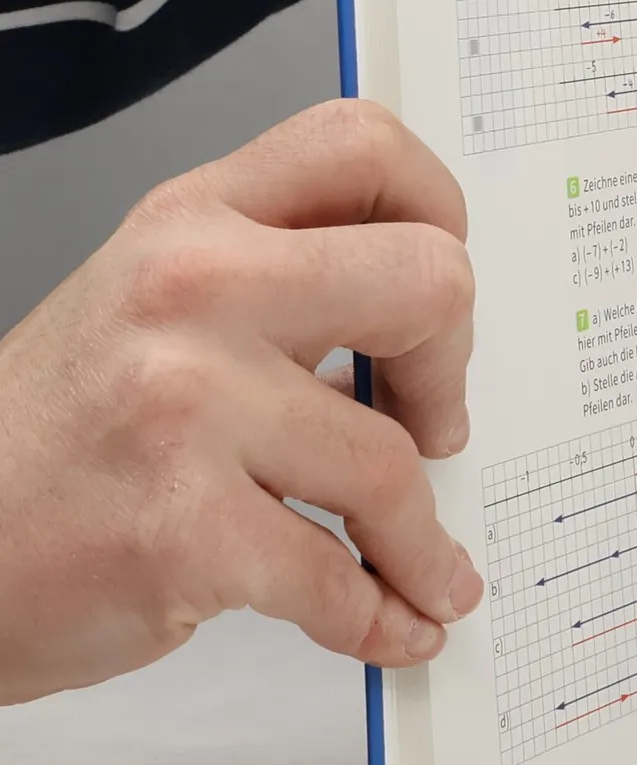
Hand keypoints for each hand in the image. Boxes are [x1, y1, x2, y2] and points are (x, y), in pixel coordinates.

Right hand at [0, 100, 479, 704]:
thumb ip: (276, 283)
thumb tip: (428, 329)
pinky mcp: (181, 529)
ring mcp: (185, 406)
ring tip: (426, 561)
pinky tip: (392, 619)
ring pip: (393, 461)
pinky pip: (340, 578)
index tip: (444, 287)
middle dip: (455, 365)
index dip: (439, 212)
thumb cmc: (53, 438)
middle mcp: (191, 291)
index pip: (361, 146)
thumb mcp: (150, 305)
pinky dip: (385, 613)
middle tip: (436, 422)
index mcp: (192, 221)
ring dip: (425, 537)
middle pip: (427, 280)